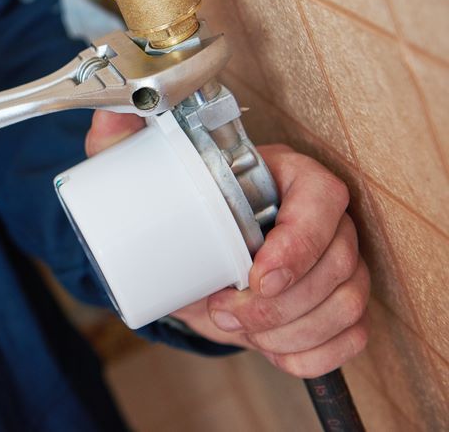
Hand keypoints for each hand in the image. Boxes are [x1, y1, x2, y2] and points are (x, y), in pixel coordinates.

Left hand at [85, 111, 369, 377]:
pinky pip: (349, 338)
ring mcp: (335, 264)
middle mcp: (322, 219)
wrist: (181, 249)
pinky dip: (311, 354)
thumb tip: (114, 109)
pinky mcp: (332, 305)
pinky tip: (272, 349)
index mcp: (288, 176)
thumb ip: (122, 136)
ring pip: (346, 303)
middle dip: (282, 304)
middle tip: (225, 313)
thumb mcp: (142, 168)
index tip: (256, 275)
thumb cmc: (175, 202)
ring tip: (236, 328)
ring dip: (291, 330)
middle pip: (338, 261)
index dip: (300, 242)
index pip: (323, 199)